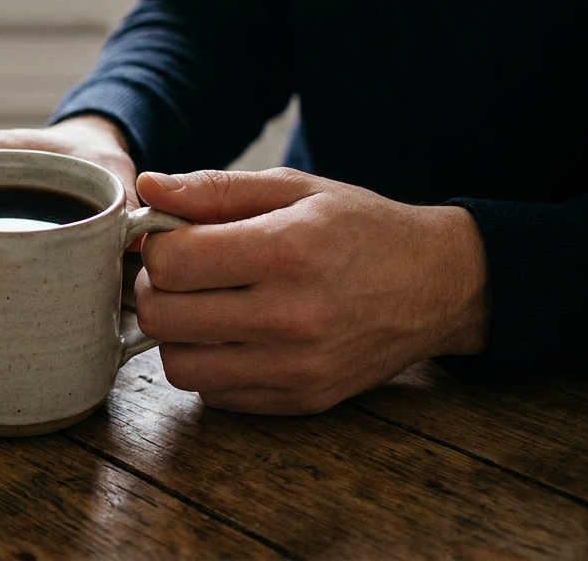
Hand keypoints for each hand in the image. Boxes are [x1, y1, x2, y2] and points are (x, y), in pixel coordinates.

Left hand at [135, 168, 489, 414]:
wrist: (440, 286)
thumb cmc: (361, 228)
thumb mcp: (295, 188)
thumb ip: (214, 189)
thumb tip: (147, 187)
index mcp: (286, 250)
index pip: (170, 263)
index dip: (157, 247)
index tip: (175, 239)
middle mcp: (290, 315)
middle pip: (161, 319)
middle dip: (156, 291)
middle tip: (181, 275)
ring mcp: (296, 366)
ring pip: (179, 366)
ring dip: (178, 335)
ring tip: (206, 306)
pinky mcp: (302, 400)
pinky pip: (215, 395)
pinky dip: (211, 366)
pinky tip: (236, 336)